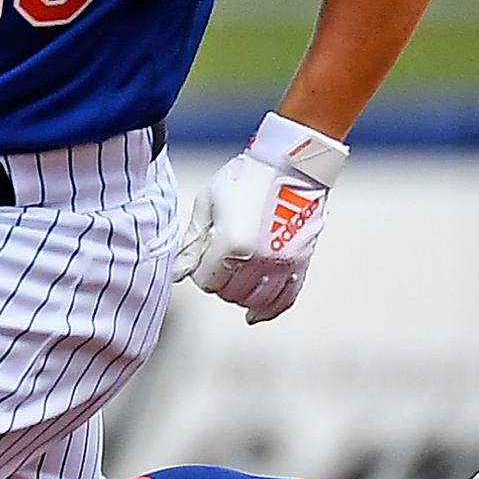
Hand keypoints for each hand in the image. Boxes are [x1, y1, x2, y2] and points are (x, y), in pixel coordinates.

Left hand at [176, 112, 348, 323]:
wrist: (292, 162)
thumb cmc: (245, 176)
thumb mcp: (208, 202)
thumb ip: (192, 242)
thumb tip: (177, 275)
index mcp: (231, 245)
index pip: (206, 281)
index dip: (199, 271)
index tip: (202, 255)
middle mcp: (258, 260)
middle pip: (229, 293)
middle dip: (219, 282)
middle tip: (217, 262)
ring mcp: (283, 264)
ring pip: (254, 301)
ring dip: (240, 295)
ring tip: (234, 277)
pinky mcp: (301, 262)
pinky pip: (285, 299)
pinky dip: (269, 310)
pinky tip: (254, 316)